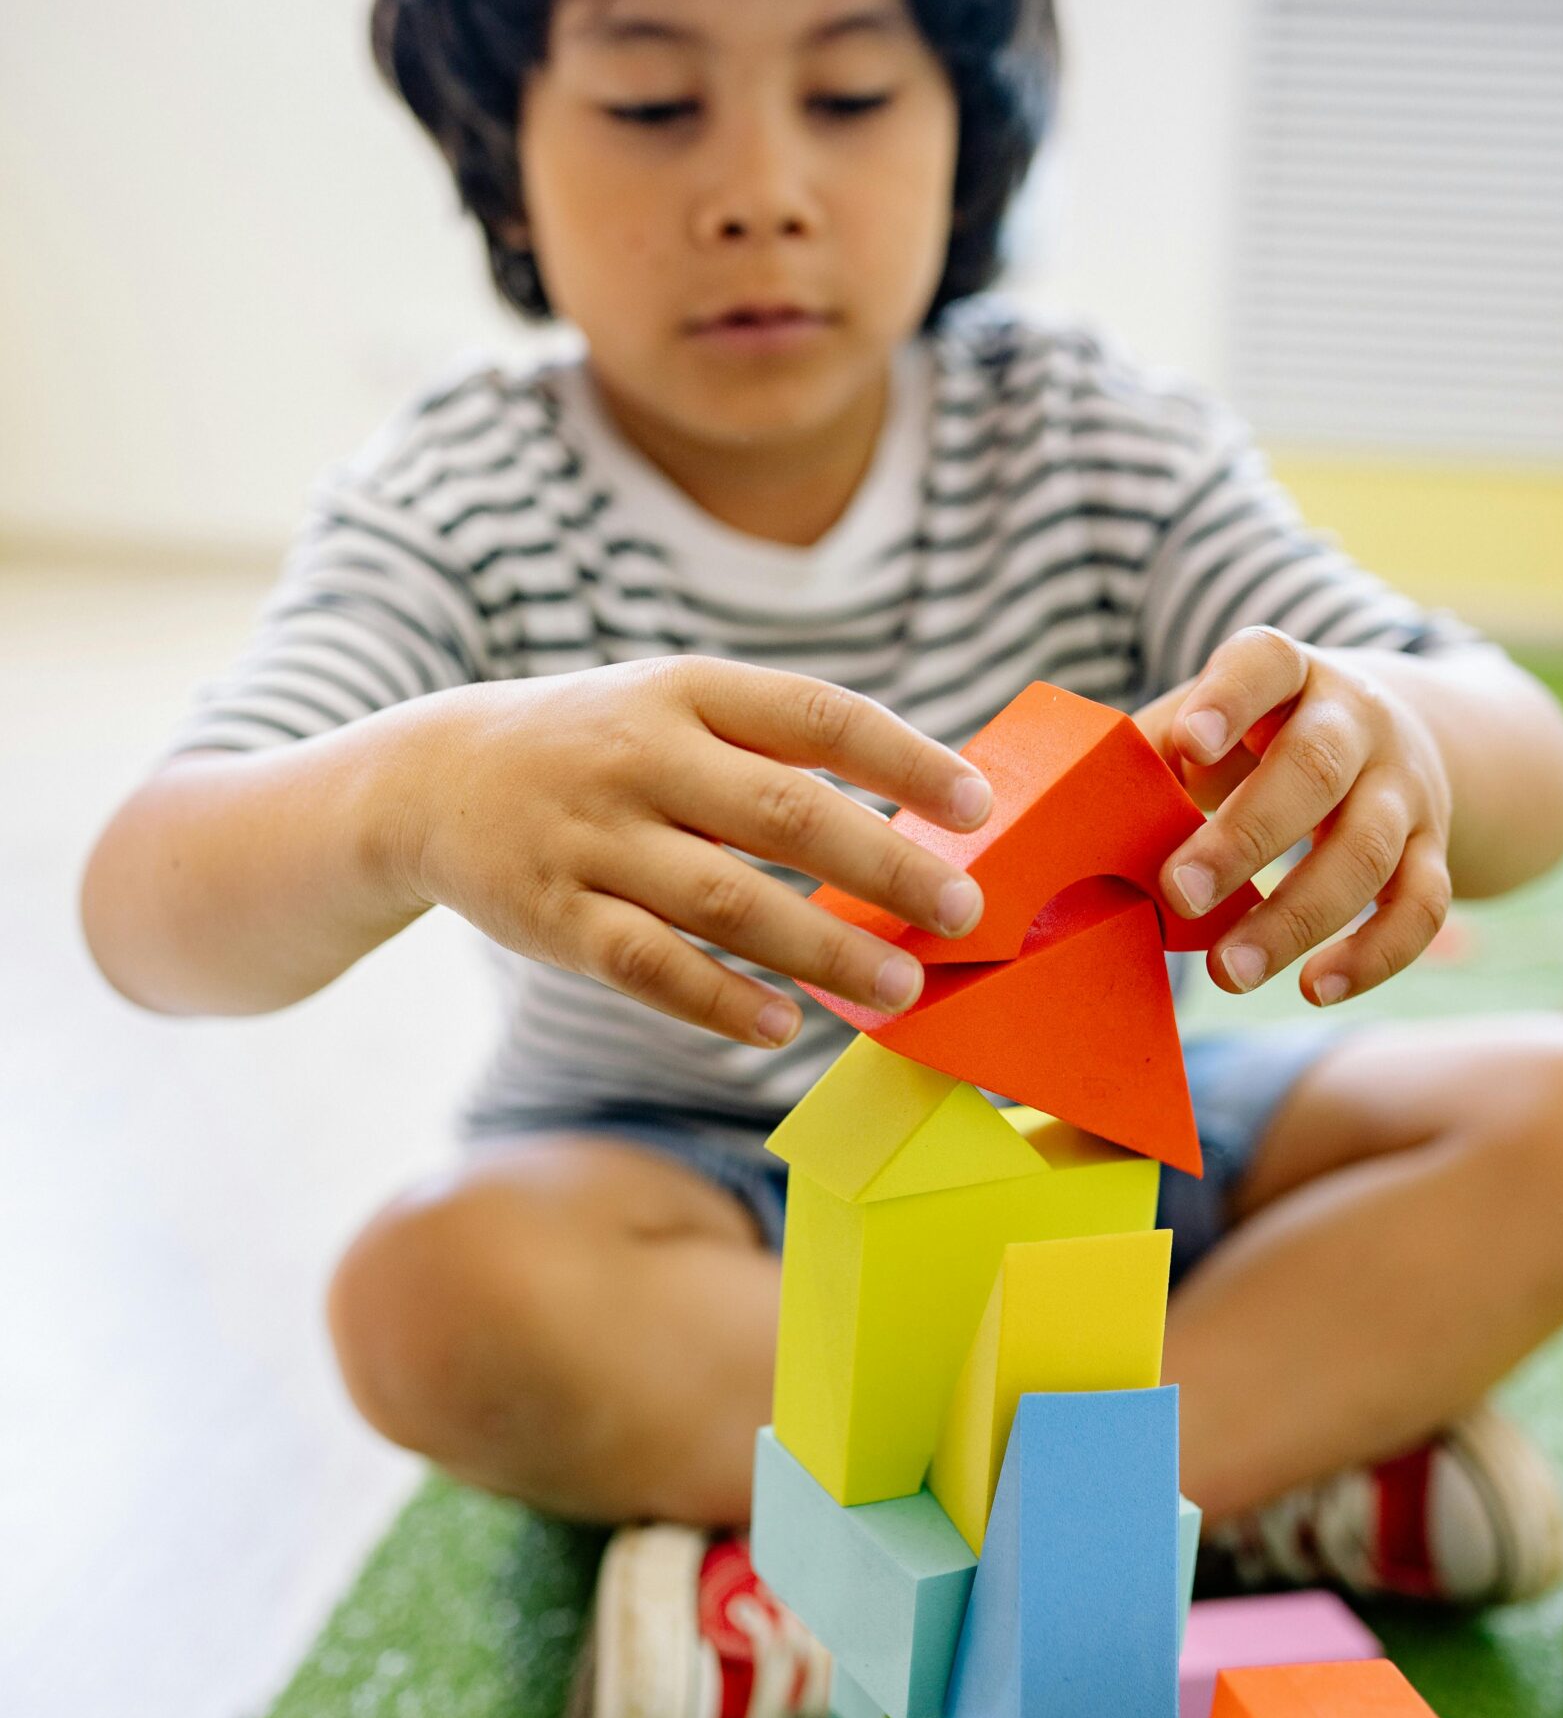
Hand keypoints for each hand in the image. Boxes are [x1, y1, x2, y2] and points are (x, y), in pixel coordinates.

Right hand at [388, 657, 991, 1048]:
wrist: (429, 779)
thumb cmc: (594, 749)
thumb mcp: (670, 707)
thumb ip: (773, 750)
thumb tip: (918, 818)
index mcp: (685, 690)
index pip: (818, 716)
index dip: (905, 760)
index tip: (979, 807)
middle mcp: (639, 756)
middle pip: (786, 815)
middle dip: (886, 867)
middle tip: (961, 913)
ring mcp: (592, 839)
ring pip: (726, 902)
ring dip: (822, 950)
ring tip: (897, 986)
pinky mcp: (554, 918)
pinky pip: (651, 967)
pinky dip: (720, 1000)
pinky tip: (781, 1026)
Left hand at [1145, 627, 1453, 1005]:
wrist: (1398, 733)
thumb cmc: (1260, 736)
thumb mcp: (1210, 721)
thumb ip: (1151, 756)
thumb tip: (1074, 824)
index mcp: (1289, 673)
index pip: (1265, 664)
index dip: (1229, 697)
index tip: (1187, 743)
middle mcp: (1358, 721)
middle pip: (1315, 771)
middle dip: (1246, 838)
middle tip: (1179, 894)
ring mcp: (1405, 787)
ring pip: (1367, 851)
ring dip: (1296, 918)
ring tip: (1230, 971)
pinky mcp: (1434, 850)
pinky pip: (1421, 907)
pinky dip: (1372, 956)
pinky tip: (1313, 989)